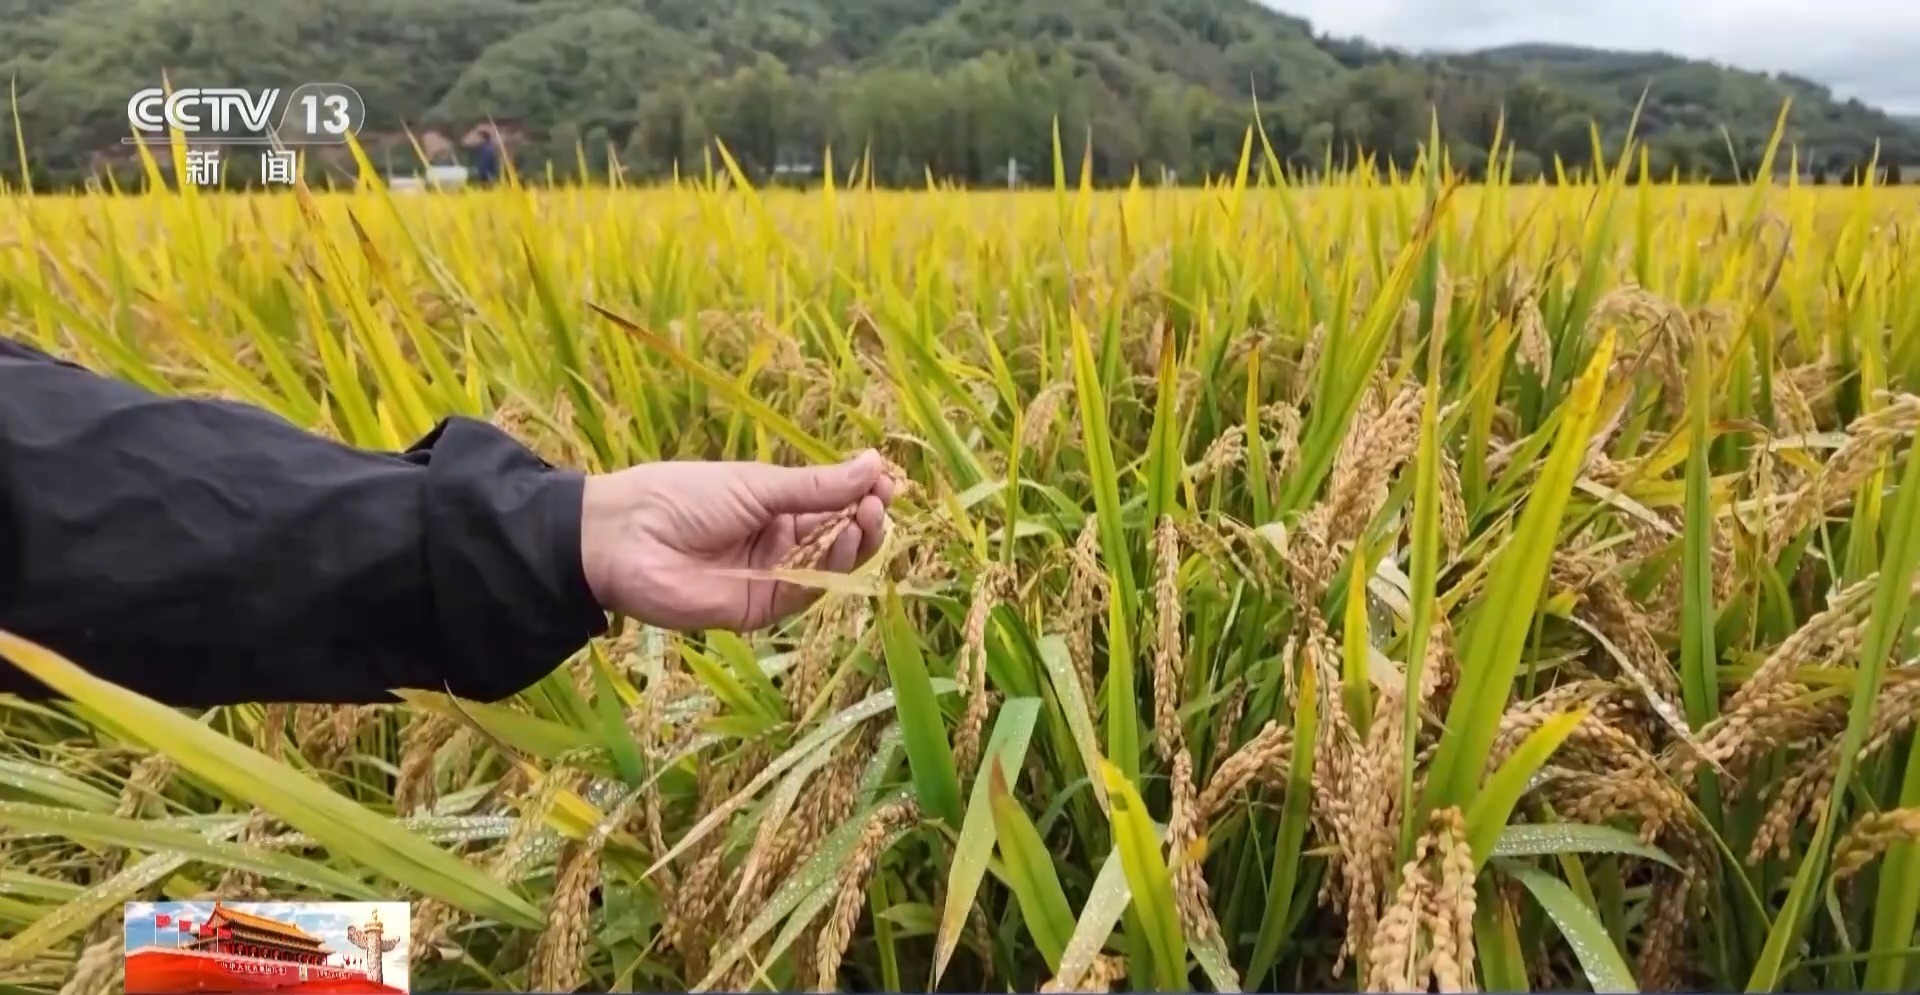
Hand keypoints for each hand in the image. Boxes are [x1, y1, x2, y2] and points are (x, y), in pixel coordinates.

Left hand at [577, 450, 896, 630]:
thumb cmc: (685, 497)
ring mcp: (769, 576)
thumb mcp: (756, 485)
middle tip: (880, 501)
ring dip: (853, 543)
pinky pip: (804, 594)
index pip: (831, 503)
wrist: (627, 539)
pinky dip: (828, 572)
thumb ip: (816, 486)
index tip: (886, 480)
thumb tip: (874, 462)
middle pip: (836, 537)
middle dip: (863, 519)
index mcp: (774, 506)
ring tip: (867, 518)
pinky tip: (841, 543)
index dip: (861, 494)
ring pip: (827, 567)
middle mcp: (777, 542)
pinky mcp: (759, 608)